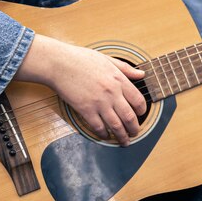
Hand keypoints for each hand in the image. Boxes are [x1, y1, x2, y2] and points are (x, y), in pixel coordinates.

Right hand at [15, 35, 146, 145]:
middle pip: (129, 117)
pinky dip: (104, 134)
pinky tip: (105, 136)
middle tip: (135, 133)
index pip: (138, 100)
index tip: (141, 114)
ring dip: (122, 136)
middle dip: (134, 128)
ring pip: (116, 126)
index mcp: (119, 80)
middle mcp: (112, 93)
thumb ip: (126, 68)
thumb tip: (142, 73)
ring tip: (125, 141)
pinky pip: (98, 127)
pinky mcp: (85, 110)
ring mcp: (99, 103)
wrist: (59, 63)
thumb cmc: (81, 59)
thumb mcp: (107, 59)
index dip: (142, 110)